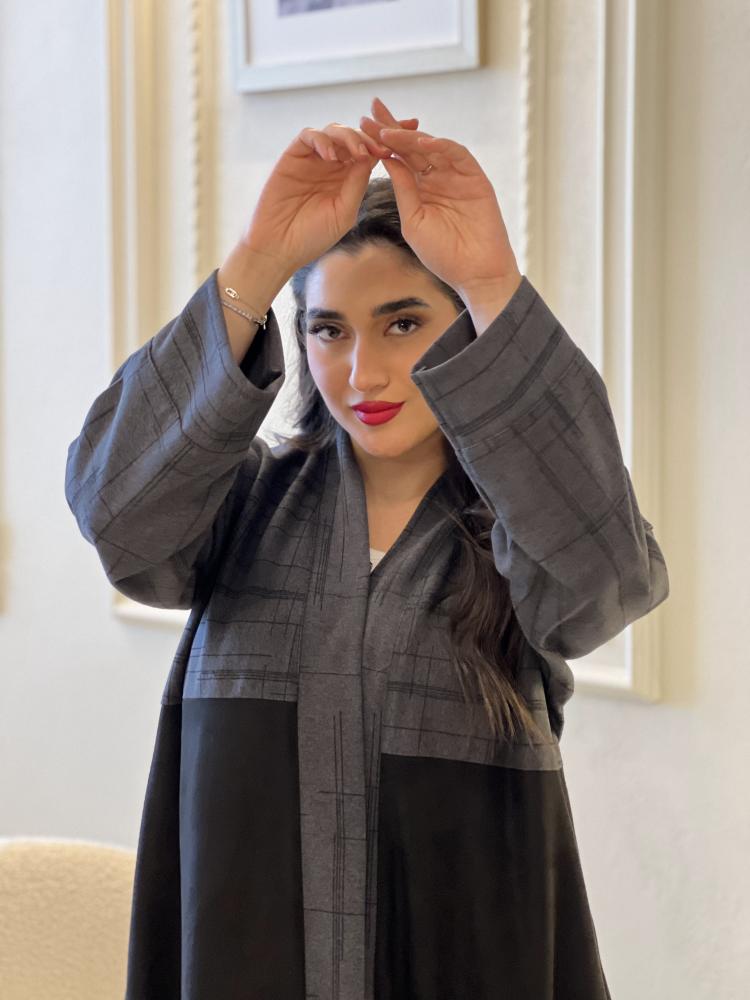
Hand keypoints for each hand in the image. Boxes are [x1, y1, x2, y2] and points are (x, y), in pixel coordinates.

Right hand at [239, 115, 419, 275]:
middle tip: (386, 138)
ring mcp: (314, 158)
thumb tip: (376, 155)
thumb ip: (358, 182)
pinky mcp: (293, 156)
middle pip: (356, 135)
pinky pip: (309, 136)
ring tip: (358, 152)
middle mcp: (333, 164)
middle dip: (374, 133)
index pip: (373, 151)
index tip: (413, 132)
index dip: (391, 140)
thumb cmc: (313, 236)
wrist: (280, 247)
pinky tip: (332, 155)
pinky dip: (322, 140)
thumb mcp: (345, 210)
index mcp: (349, 177)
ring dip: (349, 137)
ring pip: (335, 131)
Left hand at [360, 98, 520, 298]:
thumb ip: (403, 190)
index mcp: (421, 189)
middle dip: (391, 128)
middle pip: (412, 146)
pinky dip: (442, 147)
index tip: (360, 126)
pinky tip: (423, 142)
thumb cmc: (443, 255)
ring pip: (432, 147)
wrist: (475, 273)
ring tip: (389, 130)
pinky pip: (458, 155)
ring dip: (411, 137)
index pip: (399, 158)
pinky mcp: (476, 178)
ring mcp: (457, 176)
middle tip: (371, 111)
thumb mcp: (414, 220)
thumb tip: (387, 160)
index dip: (381, 142)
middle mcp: (438, 178)